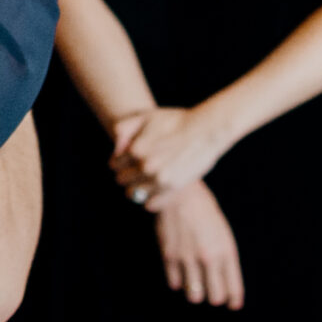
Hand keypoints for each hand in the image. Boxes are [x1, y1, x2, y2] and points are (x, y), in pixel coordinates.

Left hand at [108, 104, 231, 202]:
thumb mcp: (146, 117)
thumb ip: (123, 129)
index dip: (120, 161)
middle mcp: (145, 167)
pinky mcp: (173, 189)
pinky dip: (150, 199)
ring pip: (134, 194)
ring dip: (137, 187)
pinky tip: (155, 189)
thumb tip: (115, 149)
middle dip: (127, 174)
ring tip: (146, 179)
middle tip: (138, 168)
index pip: (114, 164)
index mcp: (136, 149)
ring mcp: (159, 180)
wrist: (206, 130)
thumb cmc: (176, 121)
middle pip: (122, 180)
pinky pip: (150, 204)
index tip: (128, 159)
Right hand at [151, 180, 243, 309]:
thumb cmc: (204, 212)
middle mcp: (208, 257)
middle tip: (212, 290)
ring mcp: (188, 258)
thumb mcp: (223, 233)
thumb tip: (224, 285)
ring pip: (194, 296)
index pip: (233, 287)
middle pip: (215, 297)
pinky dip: (178, 282)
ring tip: (195, 282)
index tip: (233, 304)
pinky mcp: (169, 256)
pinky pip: (174, 284)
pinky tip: (180, 272)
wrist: (180, 193)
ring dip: (195, 292)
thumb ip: (225, 258)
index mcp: (226, 251)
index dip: (234, 299)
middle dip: (215, 297)